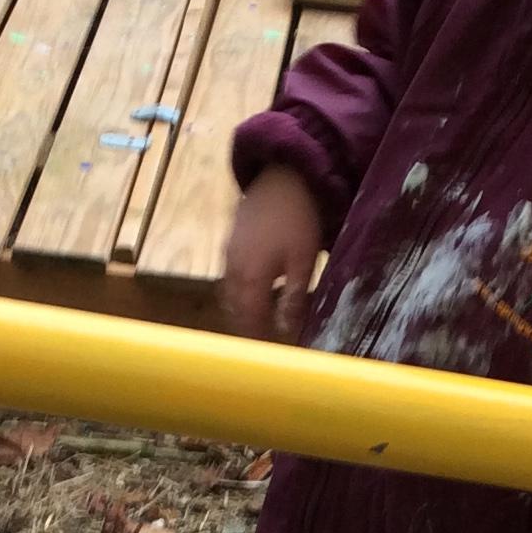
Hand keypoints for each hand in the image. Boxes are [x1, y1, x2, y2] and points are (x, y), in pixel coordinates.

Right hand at [222, 165, 322, 340]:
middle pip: (234, 309)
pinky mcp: (229, 242)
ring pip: (229, 294)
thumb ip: (293, 298)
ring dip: (241, 311)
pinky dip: (239, 292)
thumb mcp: (304, 262)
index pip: (249, 320)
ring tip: (258, 323)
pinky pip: (229, 277)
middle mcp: (232, 269)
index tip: (269, 355)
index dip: (258, 338)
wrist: (282, 177)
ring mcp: (227, 254)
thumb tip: (287, 331)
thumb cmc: (298, 220)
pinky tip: (255, 292)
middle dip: (246, 328)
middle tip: (263, 343)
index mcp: (250, 278)